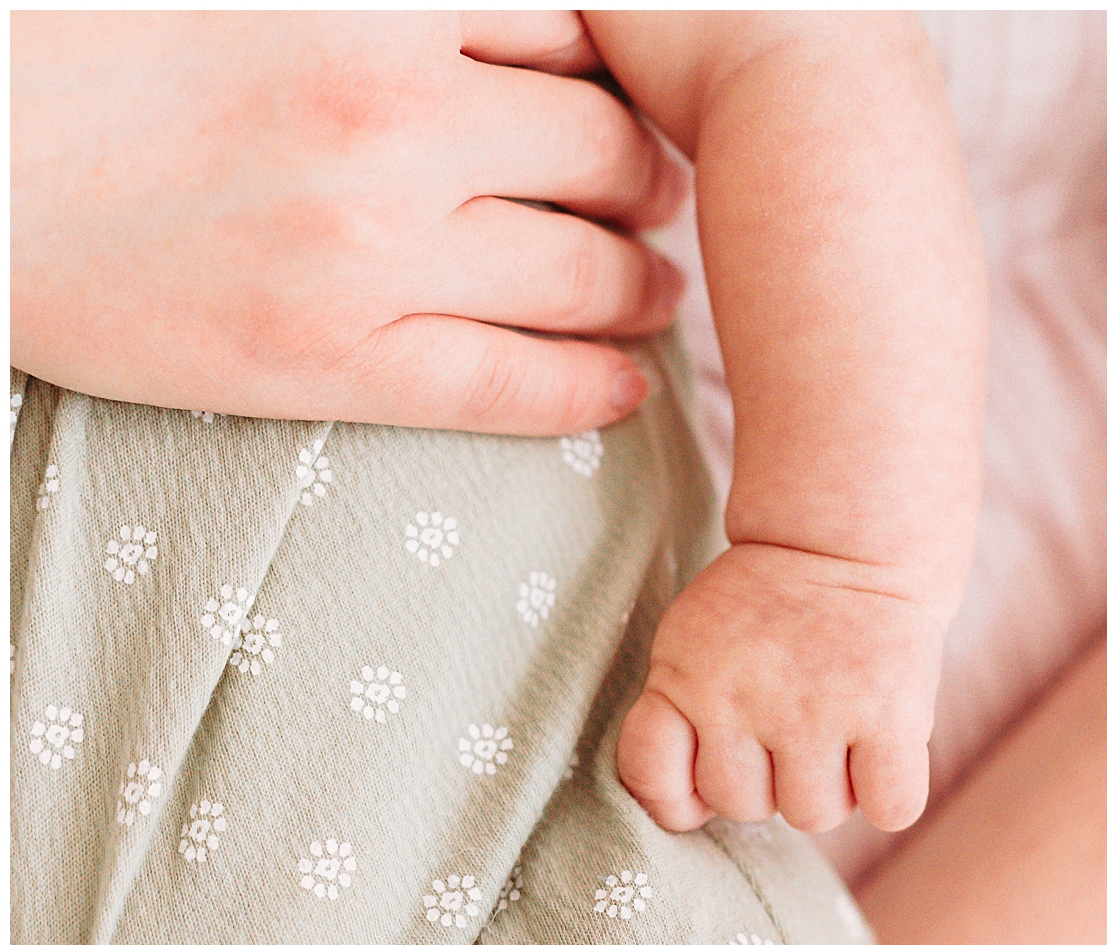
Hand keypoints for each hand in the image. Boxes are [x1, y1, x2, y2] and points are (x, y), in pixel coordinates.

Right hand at [10, 11, 686, 434]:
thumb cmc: (85, 44)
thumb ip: (396, 2)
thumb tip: (514, 21)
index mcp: (377, 3)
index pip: (574, 37)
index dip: (623, 79)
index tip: (636, 106)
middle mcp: (394, 120)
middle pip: (603, 153)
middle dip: (650, 182)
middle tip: (662, 203)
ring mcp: (368, 247)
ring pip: (582, 274)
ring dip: (644, 287)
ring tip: (658, 294)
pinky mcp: (328, 358)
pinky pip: (511, 384)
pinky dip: (591, 385)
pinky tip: (623, 385)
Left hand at [618, 543, 942, 833]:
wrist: (846, 539)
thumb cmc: (766, 609)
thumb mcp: (694, 641)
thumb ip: (677, 716)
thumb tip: (691, 814)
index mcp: (685, 676)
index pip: (654, 778)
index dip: (680, 792)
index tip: (712, 759)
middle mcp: (746, 695)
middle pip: (743, 807)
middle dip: (768, 781)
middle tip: (791, 725)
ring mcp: (819, 708)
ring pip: (812, 816)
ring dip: (828, 789)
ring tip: (838, 733)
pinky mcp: (890, 715)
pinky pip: (889, 809)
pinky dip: (887, 796)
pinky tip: (881, 752)